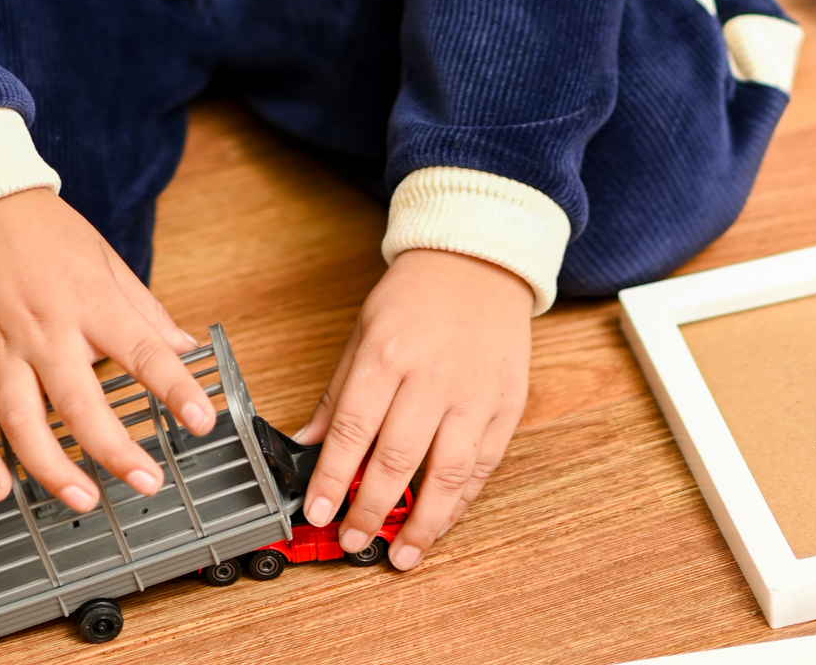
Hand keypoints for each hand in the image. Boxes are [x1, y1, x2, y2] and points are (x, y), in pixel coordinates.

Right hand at [0, 189, 217, 512]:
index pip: (142, 350)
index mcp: (89, 300)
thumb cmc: (43, 230)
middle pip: (80, 401)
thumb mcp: (105, 258)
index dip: (175, 388)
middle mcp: (46, 329)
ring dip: (52, 468)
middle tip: (146, 481)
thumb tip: (184, 345)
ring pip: (23, 420)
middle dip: (114, 449)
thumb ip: (144, 309)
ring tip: (83, 499)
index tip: (202, 419)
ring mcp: (3, 348)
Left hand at [294, 249, 531, 569]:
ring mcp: (474, 395)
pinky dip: (461, 502)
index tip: (318, 513)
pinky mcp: (506, 407)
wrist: (478, 260)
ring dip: (422, 524)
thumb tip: (309, 443)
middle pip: (397, 460)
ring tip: (400, 555)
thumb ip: (338, 392)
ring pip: (447, 475)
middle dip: (370, 511)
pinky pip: (483, 467)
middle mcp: (432, 377)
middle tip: (352, 542)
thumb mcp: (364, 330)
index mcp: (387, 353)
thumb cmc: (416, 295)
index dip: (334, 478)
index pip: (353, 429)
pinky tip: (440, 523)